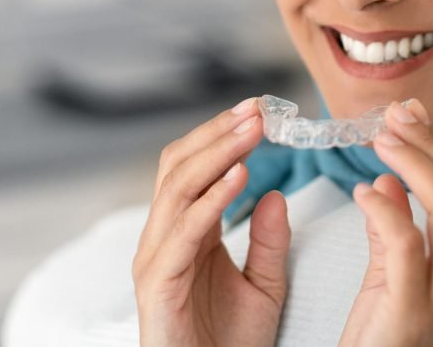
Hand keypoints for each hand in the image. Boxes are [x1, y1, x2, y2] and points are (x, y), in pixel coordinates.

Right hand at [132, 98, 290, 346]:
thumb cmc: (230, 345)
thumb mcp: (265, 286)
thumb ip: (270, 241)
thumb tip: (276, 194)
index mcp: (186, 233)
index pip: (194, 167)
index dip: (222, 135)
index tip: (260, 111)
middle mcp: (164, 238)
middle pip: (179, 165)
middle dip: (217, 132)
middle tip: (257, 109)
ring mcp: (156, 258)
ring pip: (177, 186)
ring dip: (218, 152)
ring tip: (252, 130)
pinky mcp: (157, 283)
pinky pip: (184, 230)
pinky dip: (211, 198)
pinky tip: (240, 176)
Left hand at [339, 99, 432, 346]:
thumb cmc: (378, 339)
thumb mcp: (391, 279)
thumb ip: (393, 230)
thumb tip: (387, 181)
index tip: (409, 117)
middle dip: (429, 147)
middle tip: (394, 117)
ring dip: (414, 163)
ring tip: (380, 138)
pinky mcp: (414, 313)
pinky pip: (407, 242)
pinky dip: (385, 208)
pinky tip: (360, 192)